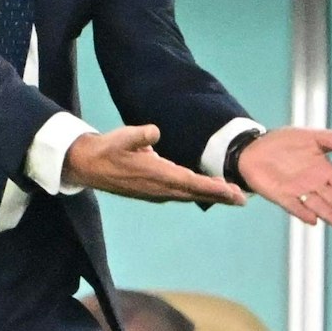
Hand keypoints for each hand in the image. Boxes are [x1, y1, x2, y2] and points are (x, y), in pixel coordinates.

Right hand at [64, 125, 244, 206]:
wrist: (89, 166)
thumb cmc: (107, 150)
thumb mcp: (120, 137)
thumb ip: (139, 134)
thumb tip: (154, 131)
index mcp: (156, 174)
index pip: (190, 181)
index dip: (211, 187)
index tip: (230, 191)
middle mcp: (159, 187)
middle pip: (195, 193)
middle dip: (219, 196)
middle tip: (243, 199)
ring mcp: (157, 192)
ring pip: (190, 195)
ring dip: (211, 197)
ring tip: (233, 198)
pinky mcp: (154, 191)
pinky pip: (182, 194)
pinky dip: (198, 194)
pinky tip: (208, 192)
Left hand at [234, 127, 331, 231]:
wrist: (254, 147)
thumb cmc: (285, 143)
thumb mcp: (315, 137)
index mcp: (323, 170)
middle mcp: (313, 184)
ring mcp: (297, 191)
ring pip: (318, 205)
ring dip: (331, 216)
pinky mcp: (280, 195)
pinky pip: (293, 205)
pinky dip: (303, 212)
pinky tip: (313, 220)